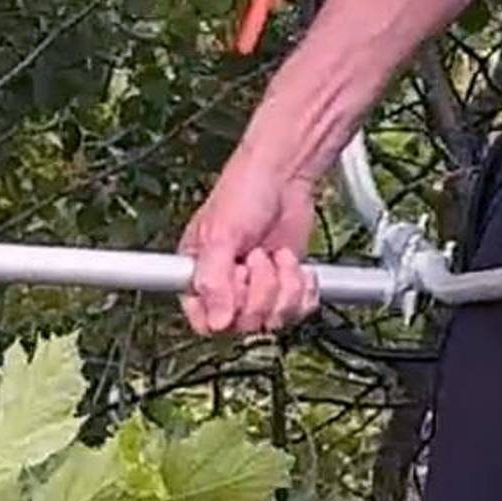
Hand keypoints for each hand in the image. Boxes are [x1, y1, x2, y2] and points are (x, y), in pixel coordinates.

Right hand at [176, 127, 331, 336]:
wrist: (284, 176)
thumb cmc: (243, 192)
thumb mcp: (220, 234)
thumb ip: (214, 279)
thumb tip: (217, 322)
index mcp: (197, 277)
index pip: (205, 323)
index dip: (227, 308)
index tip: (237, 277)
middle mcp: (226, 289)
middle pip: (246, 324)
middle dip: (262, 288)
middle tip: (259, 256)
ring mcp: (258, 290)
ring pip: (276, 320)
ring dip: (285, 286)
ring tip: (278, 256)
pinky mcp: (286, 288)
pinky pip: (299, 312)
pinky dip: (304, 289)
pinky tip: (297, 265)